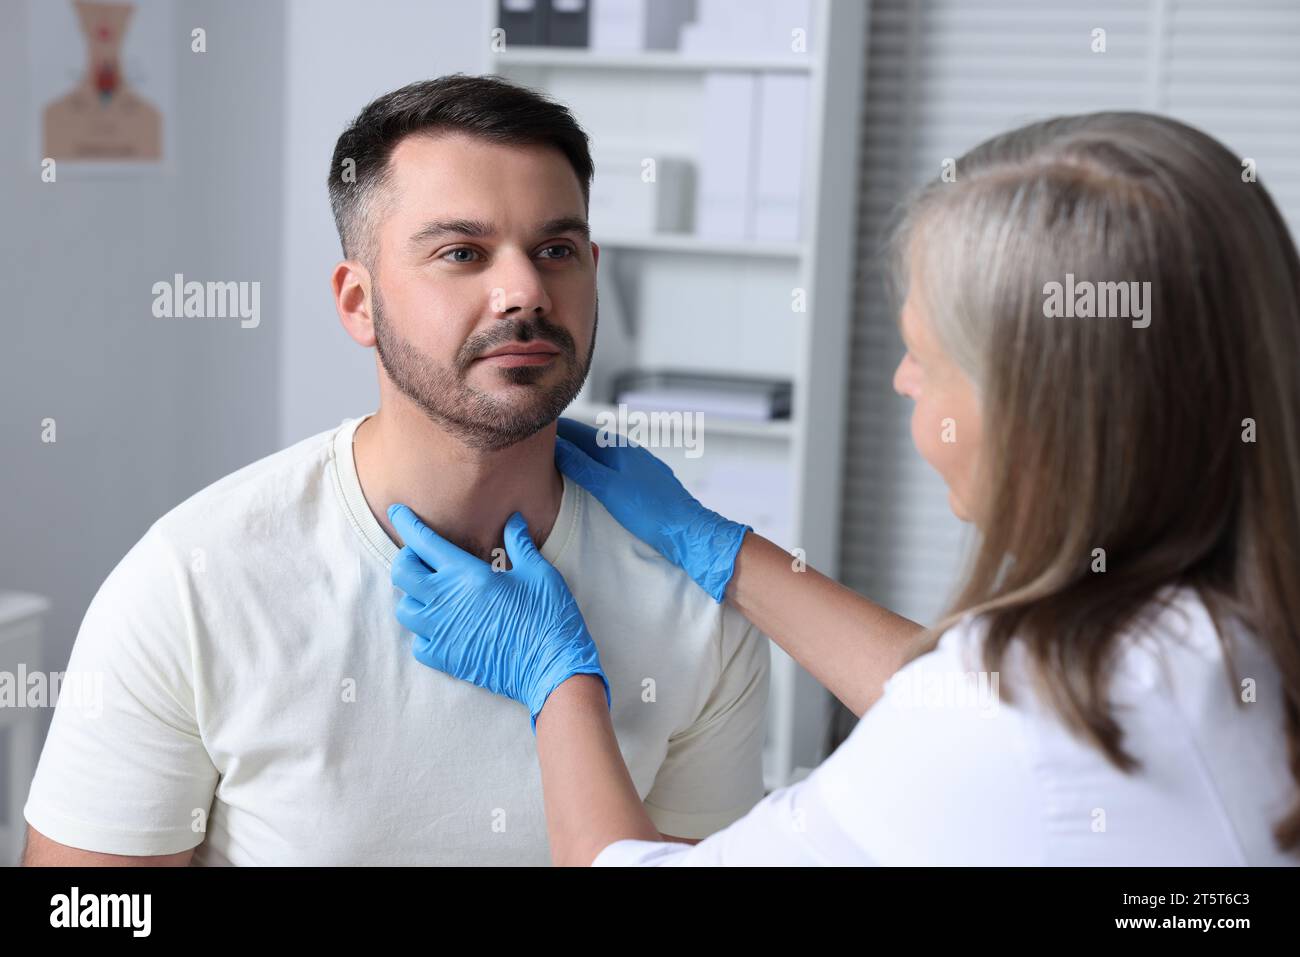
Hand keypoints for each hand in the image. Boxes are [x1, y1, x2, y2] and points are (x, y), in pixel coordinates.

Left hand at [388, 503, 609, 731]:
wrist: (551, 668)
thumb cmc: (549, 618)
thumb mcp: (540, 573)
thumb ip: (520, 544)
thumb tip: (513, 520)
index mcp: (467, 575)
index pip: (423, 542)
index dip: (407, 522)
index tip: (398, 512)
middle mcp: (446, 601)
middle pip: (402, 573)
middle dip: (407, 559)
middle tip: (421, 557)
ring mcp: (442, 633)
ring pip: (404, 609)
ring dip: (413, 597)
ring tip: (432, 594)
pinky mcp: (446, 659)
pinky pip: (418, 643)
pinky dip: (423, 633)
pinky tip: (442, 627)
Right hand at [554, 417, 748, 602]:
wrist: (688, 531)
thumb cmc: (651, 511)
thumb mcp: (609, 488)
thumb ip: (582, 467)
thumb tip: (556, 447)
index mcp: (620, 448)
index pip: (579, 430)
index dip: (555, 430)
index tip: (531, 429)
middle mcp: (629, 452)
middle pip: (589, 442)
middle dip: (565, 441)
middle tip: (536, 446)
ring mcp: (638, 467)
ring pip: (600, 456)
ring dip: (579, 457)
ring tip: (556, 462)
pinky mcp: (644, 484)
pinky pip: (611, 470)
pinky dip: (594, 470)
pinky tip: (589, 481)